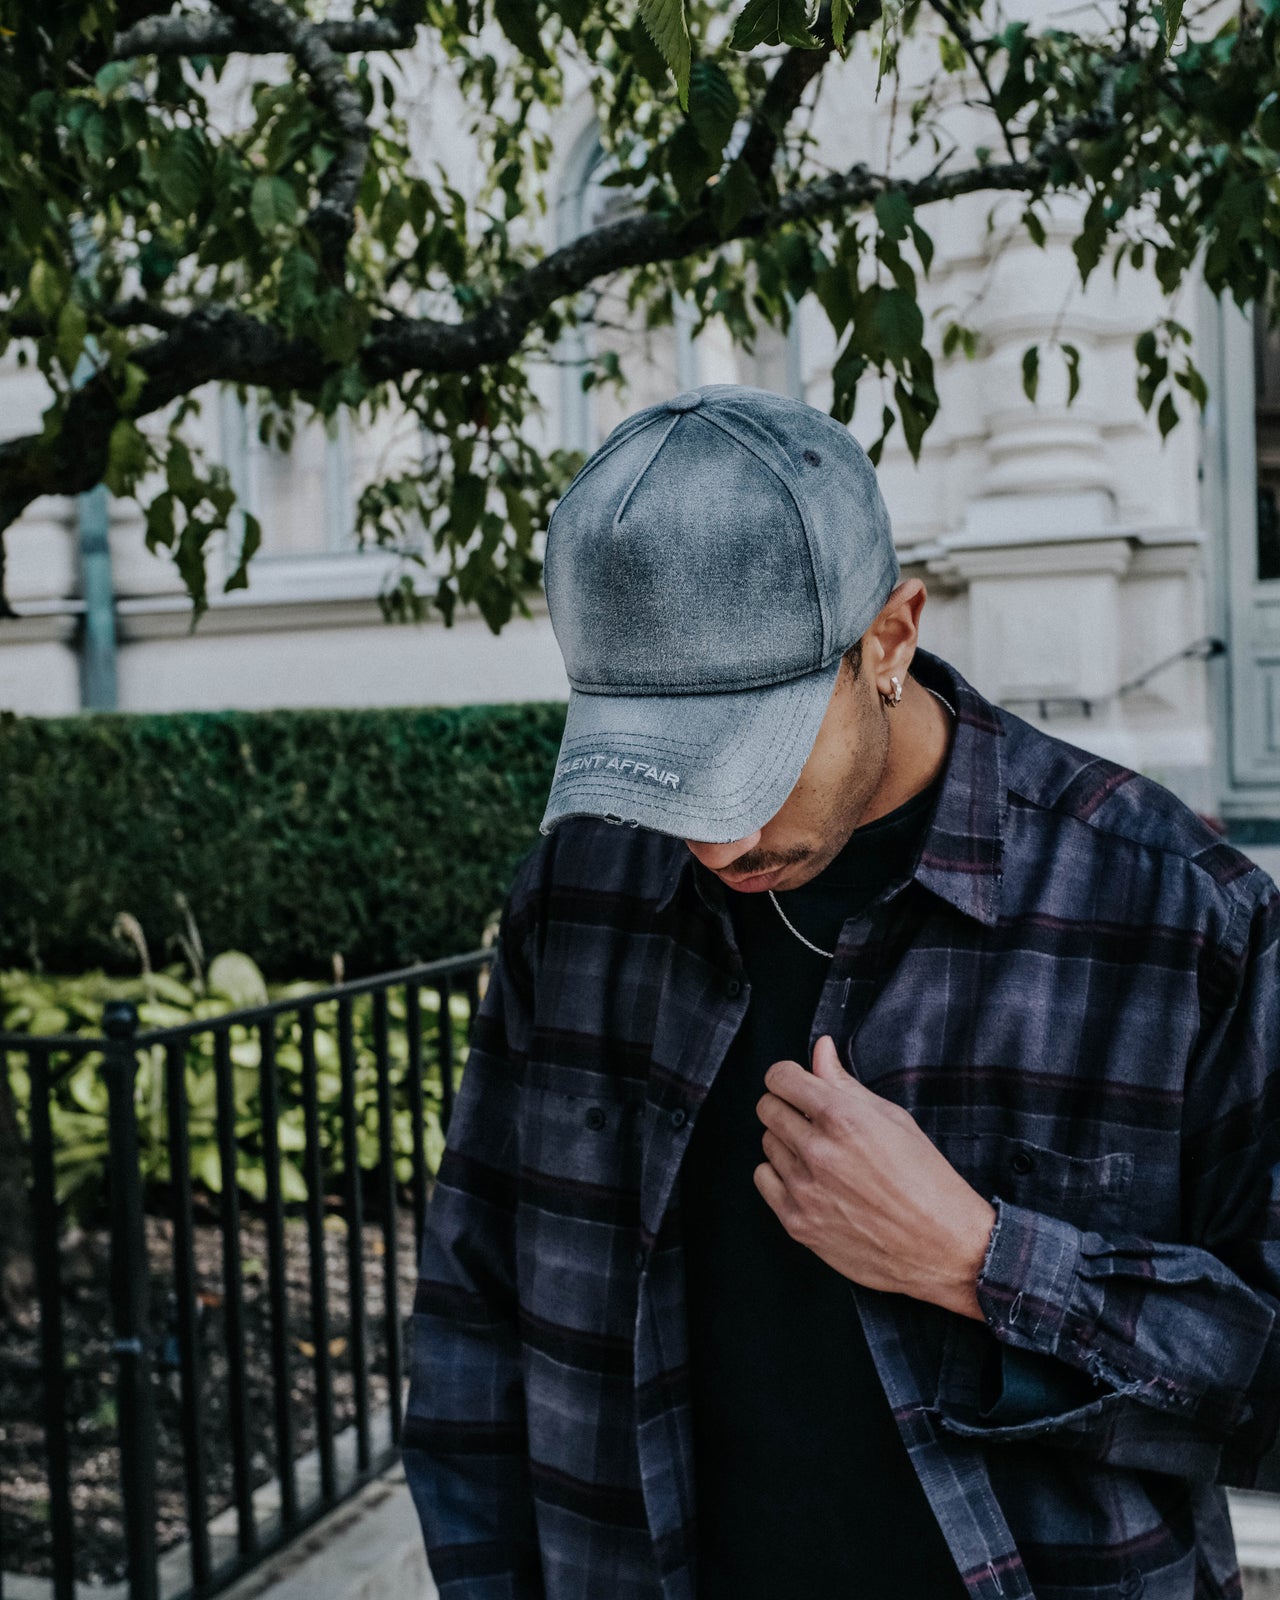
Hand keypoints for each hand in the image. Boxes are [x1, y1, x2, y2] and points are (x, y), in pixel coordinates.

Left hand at [754, 1035, 995, 1319]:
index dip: (787, 1076)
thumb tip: (820, 1049)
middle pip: (768, 1109)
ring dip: (787, 1142)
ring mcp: (804, 1189)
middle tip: (810, 1119)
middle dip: (786, 1106)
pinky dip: (780, 1175)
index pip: (780, 1078)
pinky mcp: (798, 1222)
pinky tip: (808, 1179)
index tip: (795, 1082)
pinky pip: (764, 1180)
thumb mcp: (893, 1119)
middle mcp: (818, 1151)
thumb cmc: (926, 1180)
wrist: (943, 1246)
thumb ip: (845, 1083)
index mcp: (842, 1118)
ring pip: (767, 1144)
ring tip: (821, 1154)